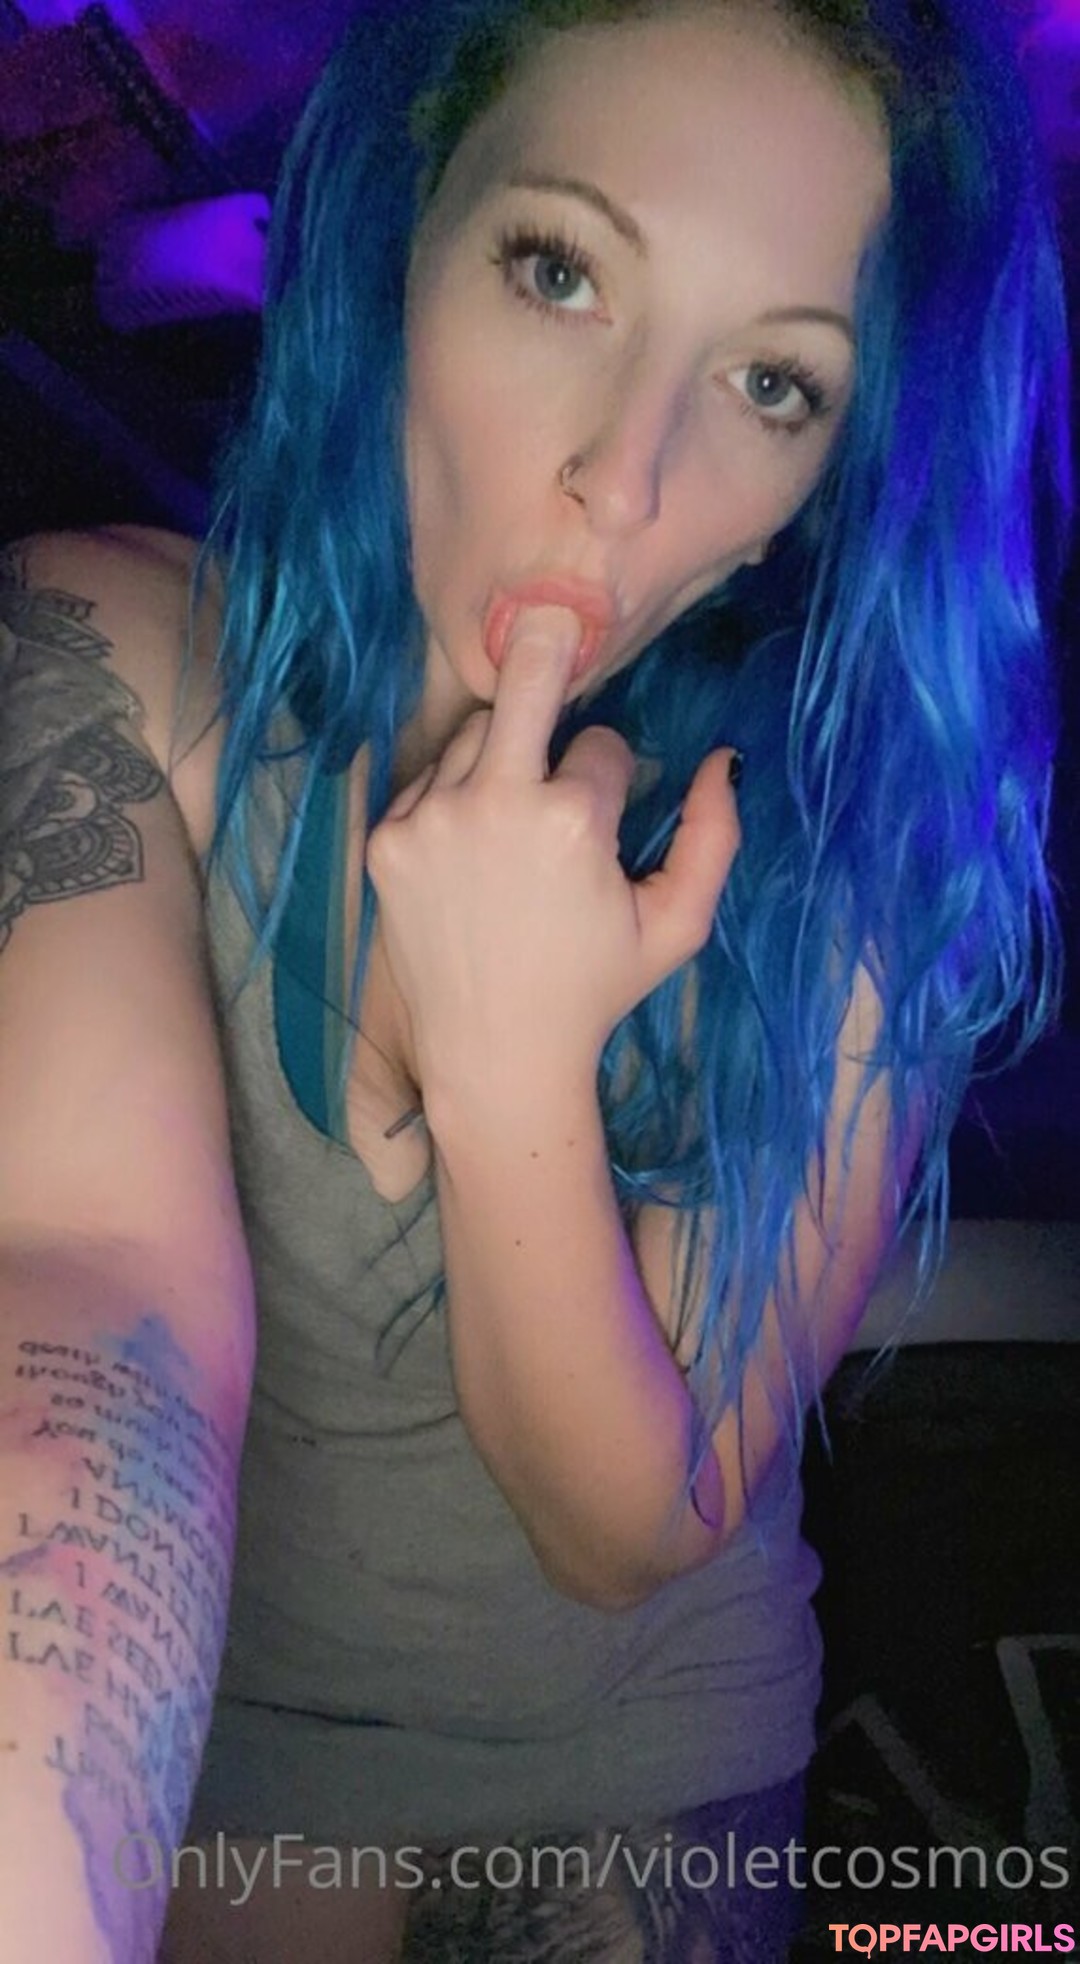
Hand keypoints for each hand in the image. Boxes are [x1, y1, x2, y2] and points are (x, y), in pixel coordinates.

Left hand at [364, 607, 740, 1105]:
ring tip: (516, 819)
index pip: (604, 747)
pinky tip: (473, 846)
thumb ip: (715, 837)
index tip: (609, 823)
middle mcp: (493, 803)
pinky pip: (429, 781)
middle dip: (548, 654)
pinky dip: (454, 796)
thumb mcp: (677, 925)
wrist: (495, 1054)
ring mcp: (430, 818)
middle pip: (527, 681)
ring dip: (503, 756)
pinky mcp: (388, 840)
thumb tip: (726, 758)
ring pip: (475, 735)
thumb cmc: (595, 990)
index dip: (615, 778)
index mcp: (570, 820)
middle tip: (554, 630)